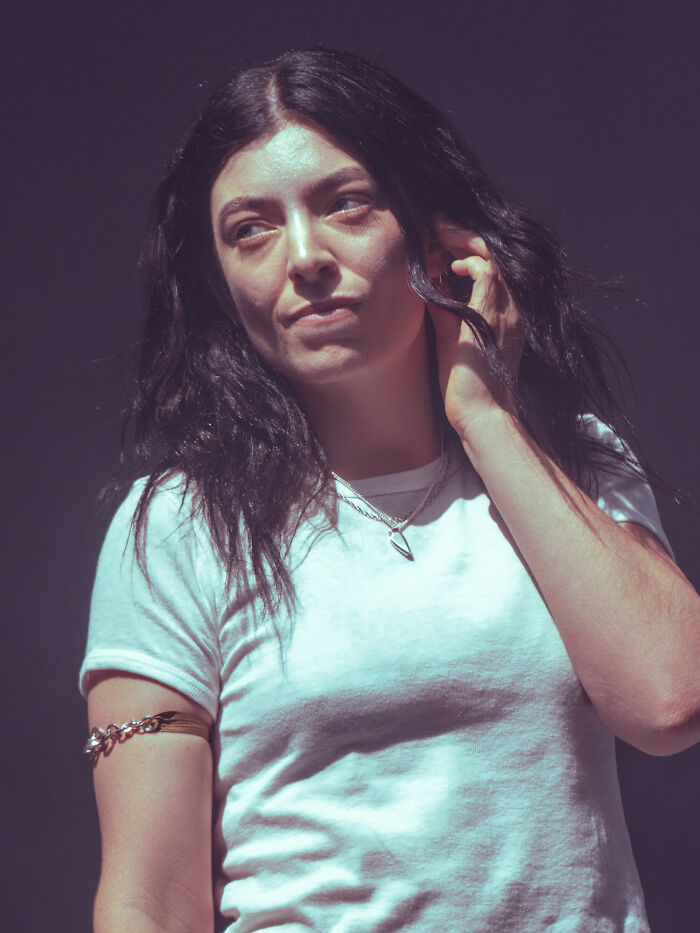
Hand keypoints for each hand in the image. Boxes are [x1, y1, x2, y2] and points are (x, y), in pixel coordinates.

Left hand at [427, 215, 523, 439]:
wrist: (479, 412)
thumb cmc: (465, 382)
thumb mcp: (450, 334)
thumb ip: (444, 307)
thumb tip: (428, 284)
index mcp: (503, 309)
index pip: (489, 262)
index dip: (464, 245)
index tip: (438, 238)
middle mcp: (511, 304)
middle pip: (492, 250)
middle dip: (462, 233)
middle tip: (435, 225)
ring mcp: (506, 307)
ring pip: (491, 252)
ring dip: (462, 238)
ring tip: (438, 233)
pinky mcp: (492, 312)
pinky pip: (486, 268)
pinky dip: (467, 260)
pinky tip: (450, 267)